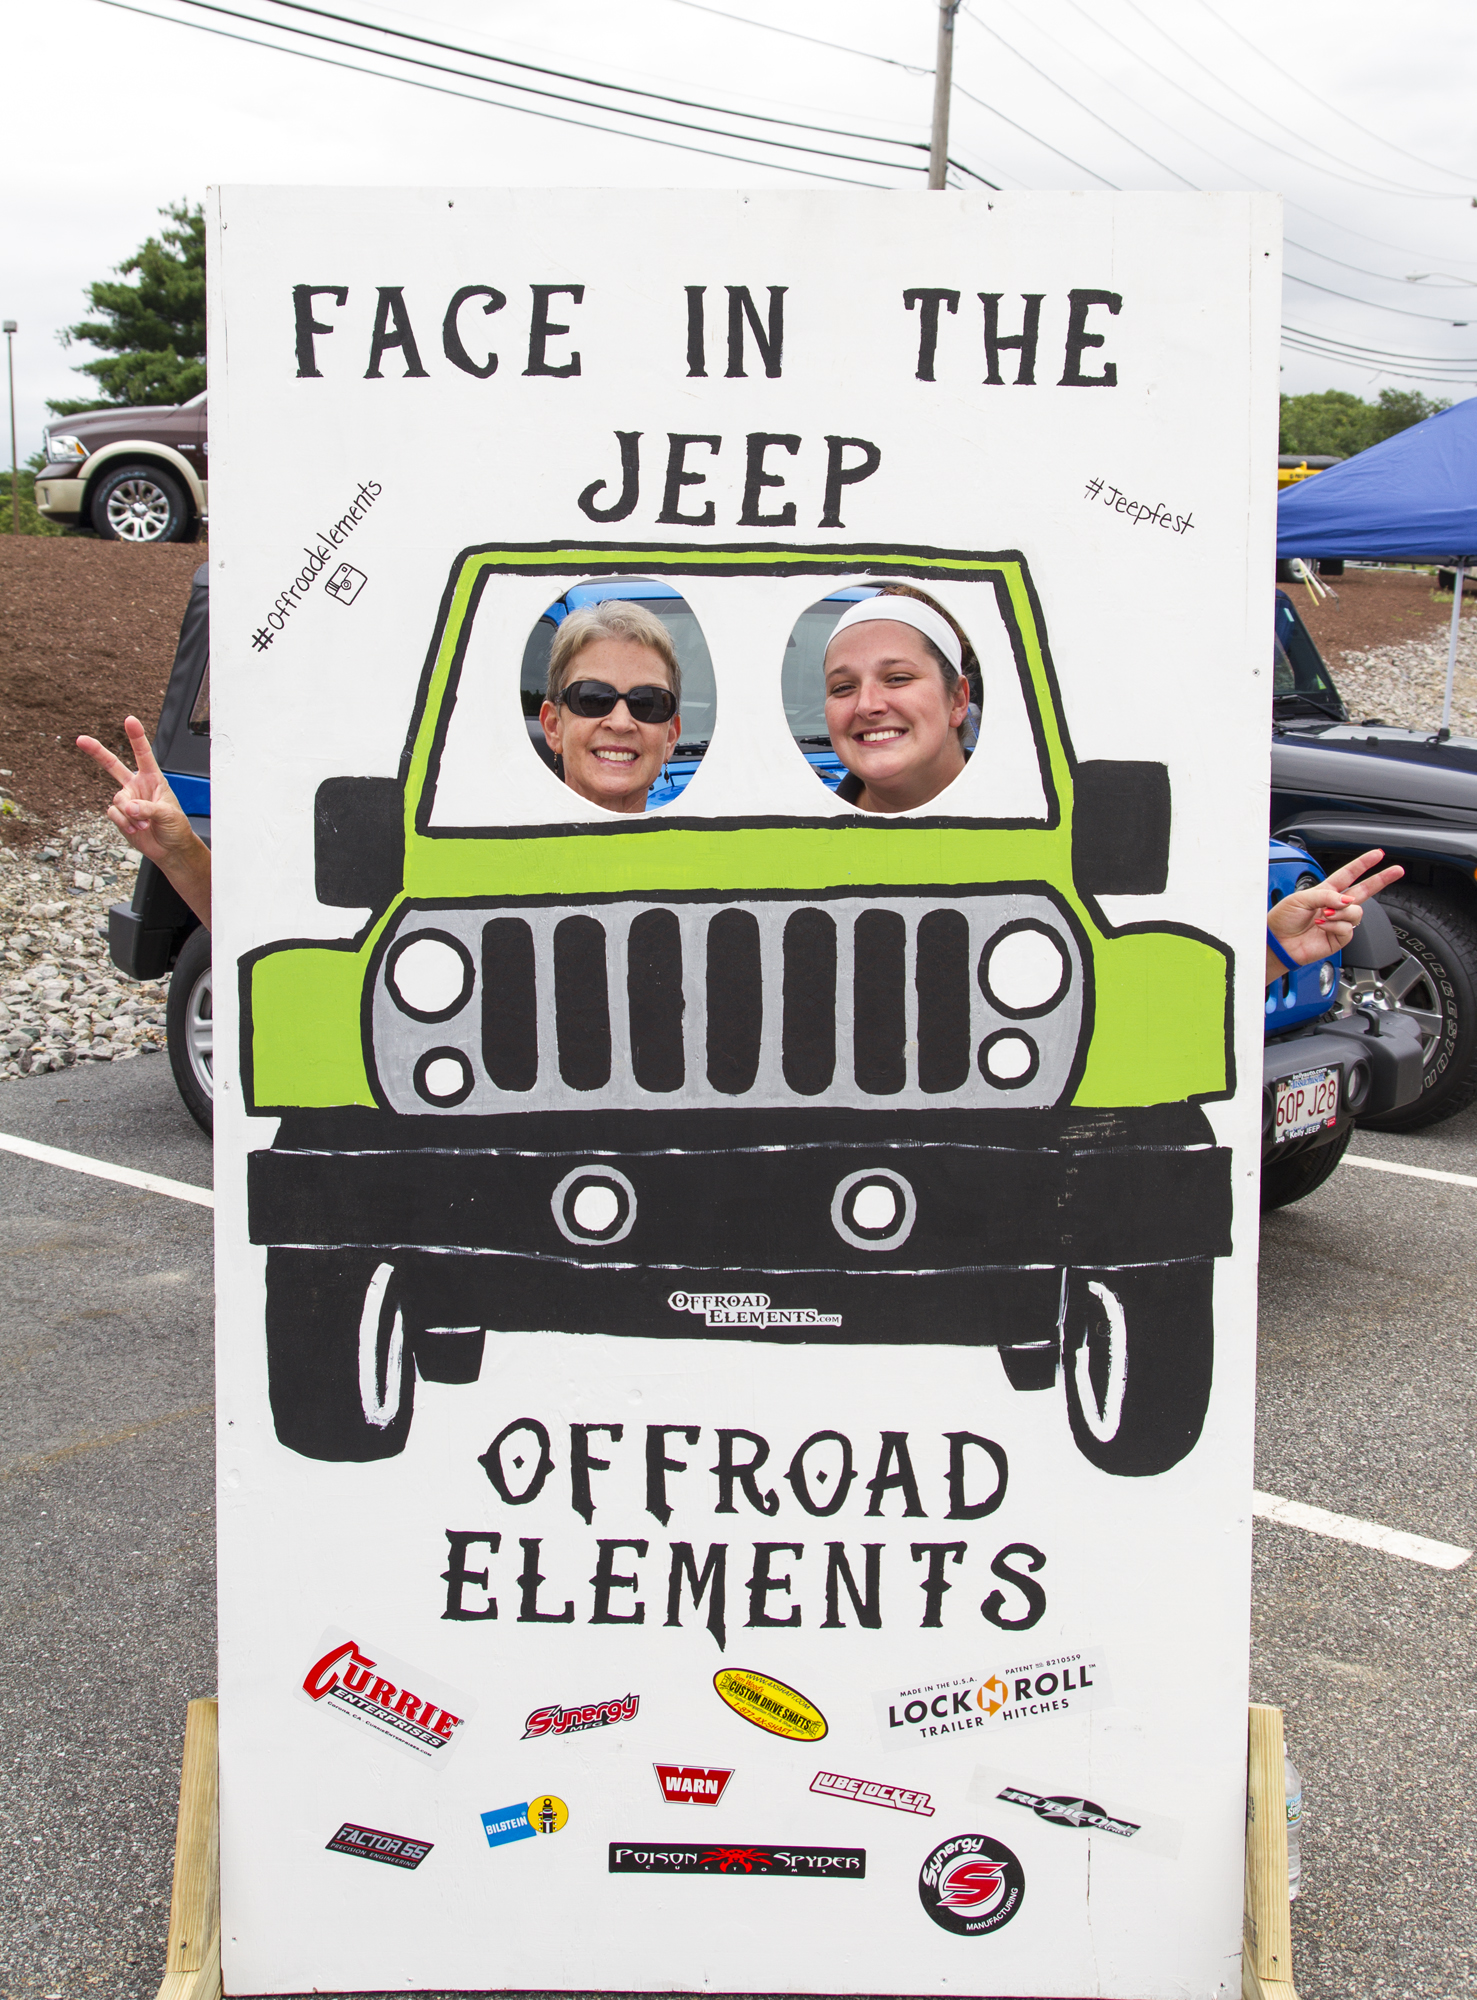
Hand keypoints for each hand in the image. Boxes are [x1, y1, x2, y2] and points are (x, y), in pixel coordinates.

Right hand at [76, 716, 211, 928]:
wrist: (170, 848)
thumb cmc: (176, 827)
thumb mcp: (168, 815)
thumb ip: (148, 808)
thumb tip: (129, 807)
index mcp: (153, 779)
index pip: (143, 754)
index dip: (136, 737)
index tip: (130, 720)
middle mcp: (137, 786)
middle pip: (112, 765)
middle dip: (96, 752)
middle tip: (80, 740)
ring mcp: (127, 800)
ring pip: (117, 800)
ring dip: (129, 814)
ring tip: (144, 824)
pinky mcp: (120, 815)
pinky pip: (114, 814)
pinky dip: (124, 823)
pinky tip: (136, 830)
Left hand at [1266, 847, 1401, 985]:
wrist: (1276, 943)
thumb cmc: (1282, 920)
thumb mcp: (1301, 898)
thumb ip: (1326, 895)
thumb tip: (1347, 901)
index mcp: (1325, 891)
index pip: (1348, 874)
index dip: (1363, 864)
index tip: (1378, 854)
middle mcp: (1334, 905)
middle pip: (1364, 890)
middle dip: (1381, 879)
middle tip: (1397, 870)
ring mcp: (1338, 922)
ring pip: (1356, 912)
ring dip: (1341, 912)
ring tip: (1324, 915)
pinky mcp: (1338, 938)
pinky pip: (1348, 929)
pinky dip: (1335, 926)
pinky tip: (1323, 927)